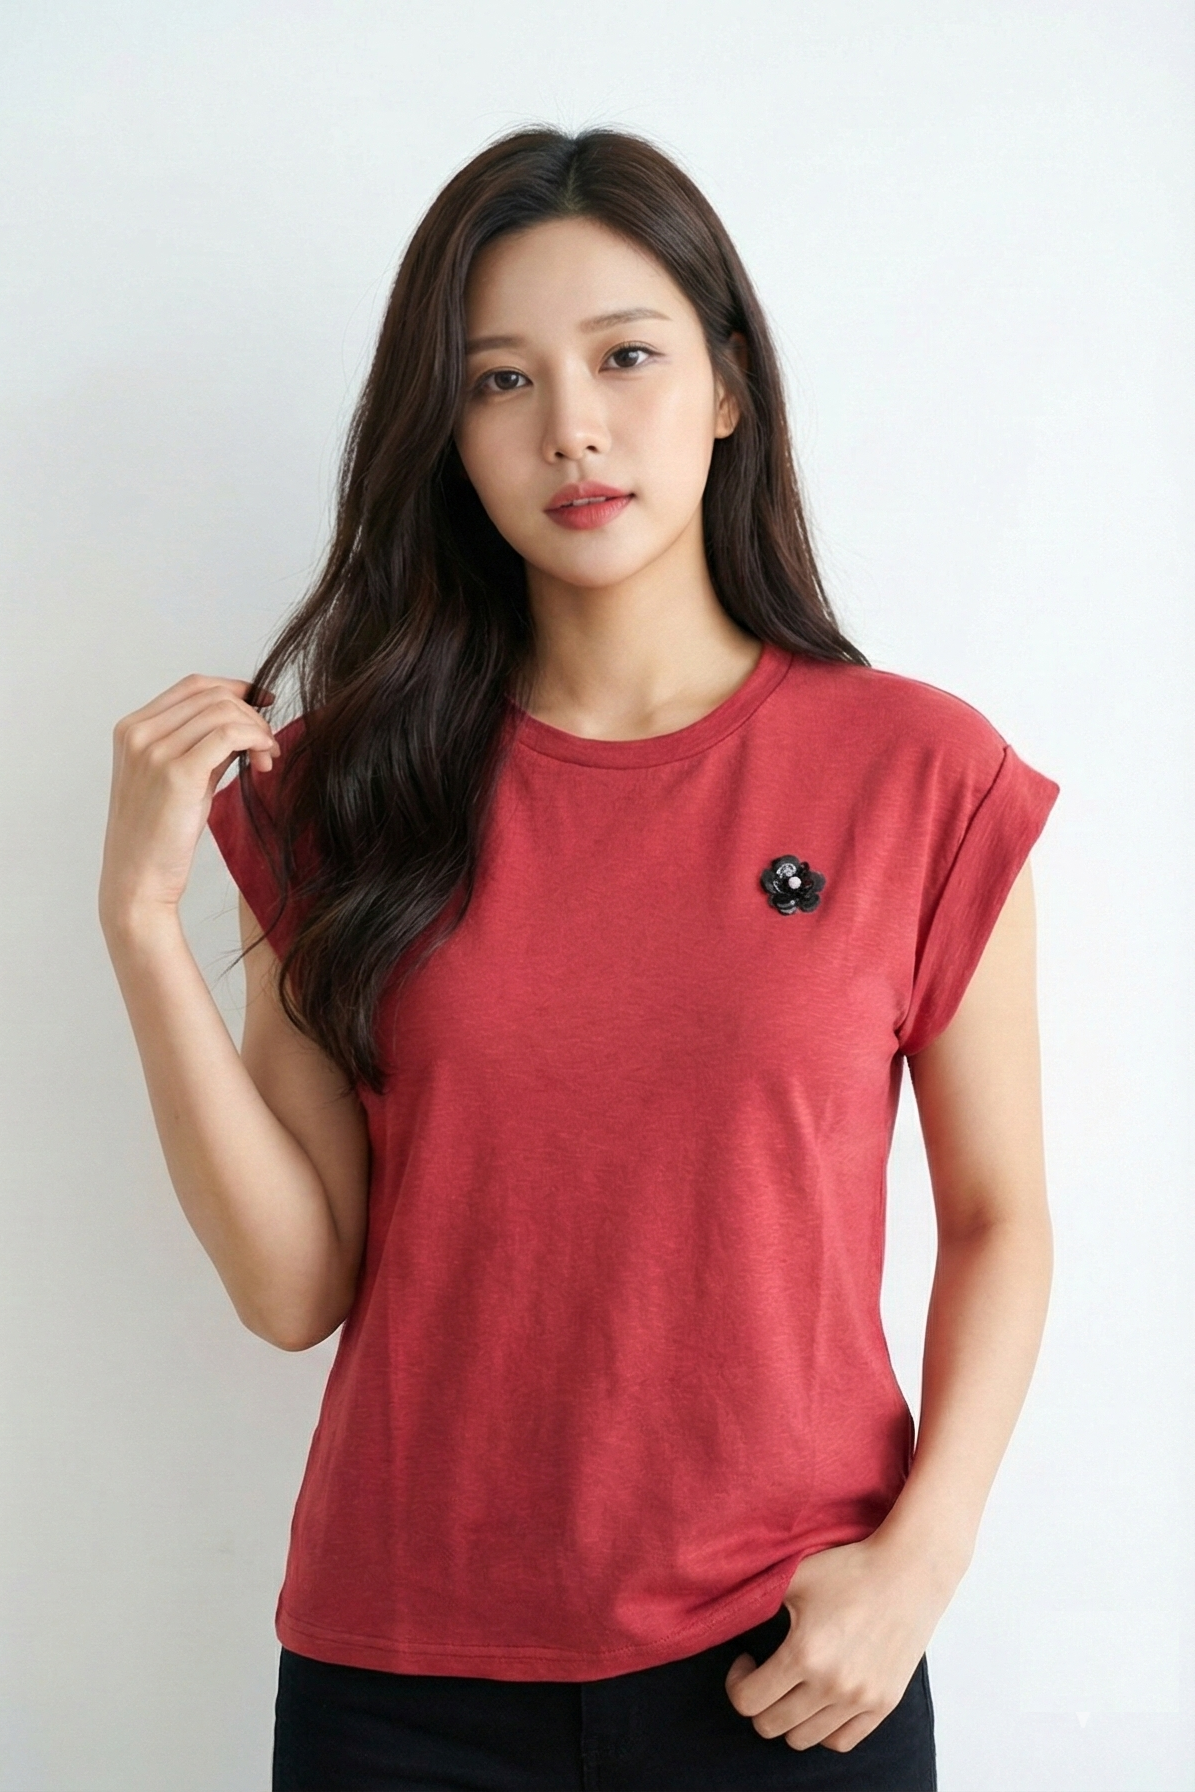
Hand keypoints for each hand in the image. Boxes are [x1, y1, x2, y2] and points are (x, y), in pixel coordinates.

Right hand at [99, 674, 277, 929]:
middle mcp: (139, 733)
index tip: (264, 702)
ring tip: (268, 759)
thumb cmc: (159, 835)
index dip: (236, 688)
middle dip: (252, 714)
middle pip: (213, 696)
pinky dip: (257, 740)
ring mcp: (154, 751)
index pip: (194, 685)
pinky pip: (230, 735)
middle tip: (269, 745)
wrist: (137, 880)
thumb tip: (244, 722)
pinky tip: (266, 760)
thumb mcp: (176, 777)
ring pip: (225, 712)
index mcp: (132, 728)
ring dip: (258, 730)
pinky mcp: (177, 773)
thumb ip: (200, 744)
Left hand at [724, 1535, 953, 1752]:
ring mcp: (861, 1699)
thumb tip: (721, 1612)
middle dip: (758, 1702)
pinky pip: (841, 1742)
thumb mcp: (794, 1576)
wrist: (909, 1572)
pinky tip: (818, 1699)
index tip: (746, 1661)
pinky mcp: (884, 1704)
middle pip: (771, 1726)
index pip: (747, 1702)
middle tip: (765, 1673)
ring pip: (803, 1739)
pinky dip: (822, 1729)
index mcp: (804, 1653)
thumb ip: (757, 1599)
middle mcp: (832, 1684)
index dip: (736, 1683)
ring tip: (792, 1685)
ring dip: (788, 1717)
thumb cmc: (849, 1568)